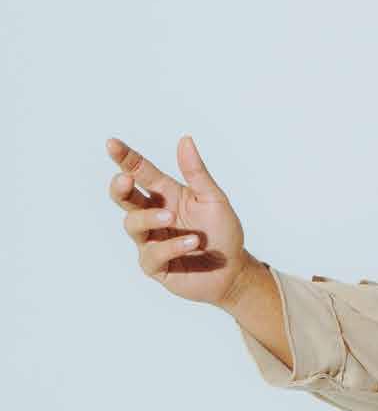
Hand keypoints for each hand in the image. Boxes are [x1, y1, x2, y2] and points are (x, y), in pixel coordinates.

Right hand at [105, 134, 252, 308]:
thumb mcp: (214, 199)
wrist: (233, 270)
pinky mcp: (155, 265)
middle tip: (125, 180)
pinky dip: (172, 246)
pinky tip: (192, 242)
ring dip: (150, 218)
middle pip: (124, 198)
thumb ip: (197, 173)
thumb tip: (185, 139)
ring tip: (171, 218)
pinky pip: (153, 254)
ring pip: (133, 225)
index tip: (112, 143)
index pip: (140, 172)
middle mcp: (153, 215)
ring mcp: (151, 240)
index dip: (125, 158)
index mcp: (165, 194)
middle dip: (120, 188)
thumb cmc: (223, 233)